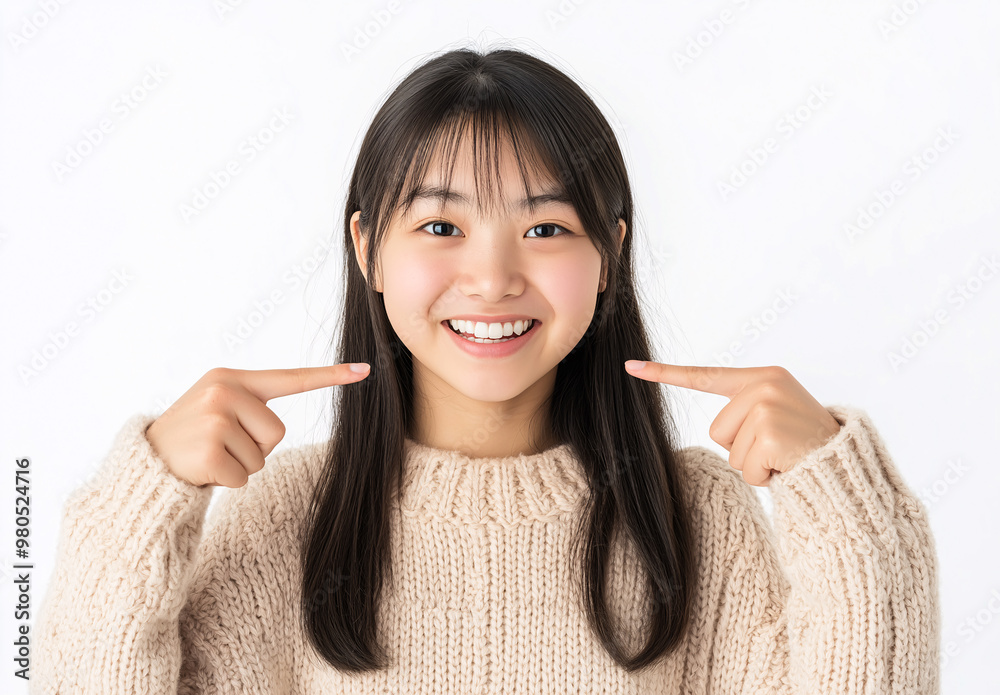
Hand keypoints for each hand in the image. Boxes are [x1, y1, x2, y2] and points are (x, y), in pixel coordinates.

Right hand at [145, 364, 370, 487]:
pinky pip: (243, 477)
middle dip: (255, 448)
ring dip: (240, 466)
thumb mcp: (217, 407)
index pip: (290, 378)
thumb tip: (279, 419)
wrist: (147, 464)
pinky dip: (227, 482)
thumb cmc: (191, 437)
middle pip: (277, 433)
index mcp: (231, 379)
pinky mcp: (210, 450)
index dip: (330, 377)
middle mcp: (223, 392)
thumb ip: (249, 403)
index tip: (365, 370)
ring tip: (209, 455)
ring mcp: (215, 419)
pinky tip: (203, 470)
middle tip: (221, 446)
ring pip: (261, 457)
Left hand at [624, 362, 841, 486]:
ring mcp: (766, 407)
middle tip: (778, 447)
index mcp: (762, 377)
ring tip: (784, 455)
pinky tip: (787, 466)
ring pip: (728, 450)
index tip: (630, 366)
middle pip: (716, 430)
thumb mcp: (775, 414)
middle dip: (742, 448)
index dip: (665, 373)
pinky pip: (743, 469)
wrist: (845, 467)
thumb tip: (720, 428)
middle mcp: (763, 385)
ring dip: (753, 463)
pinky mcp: (768, 433)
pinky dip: (762, 478)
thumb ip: (746, 409)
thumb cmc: (805, 445)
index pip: (705, 377)